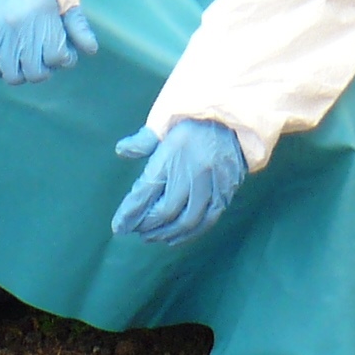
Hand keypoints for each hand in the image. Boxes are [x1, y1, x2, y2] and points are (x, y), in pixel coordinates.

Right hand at [0, 0, 97, 83]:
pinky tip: (6, 56)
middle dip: (43, 69)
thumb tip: (91, 49)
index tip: (61, 51)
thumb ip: (78, 25)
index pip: (57, 57)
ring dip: (21, 71)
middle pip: (36, 72)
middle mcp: (19, 24)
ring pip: (13, 76)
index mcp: (43, 14)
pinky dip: (0, 68)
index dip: (63, 58)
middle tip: (41, 57)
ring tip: (23, 58)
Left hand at [111, 119, 247, 245]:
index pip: (147, 190)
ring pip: (188, 220)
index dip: (131, 212)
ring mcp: (212, 184)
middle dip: (148, 225)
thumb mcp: (166, 122)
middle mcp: (192, 171)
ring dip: (167, 233)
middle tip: (136, 230)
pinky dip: (190, 233)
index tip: (119, 226)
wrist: (235, 117)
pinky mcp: (226, 192)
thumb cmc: (195, 120)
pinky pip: (208, 220)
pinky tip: (176, 237)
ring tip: (153, 236)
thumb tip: (121, 150)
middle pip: (167, 210)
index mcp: (173, 153)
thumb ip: (144, 139)